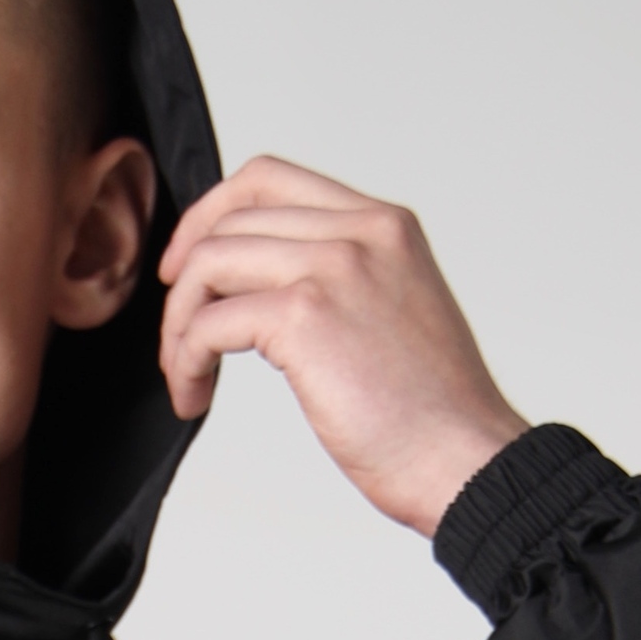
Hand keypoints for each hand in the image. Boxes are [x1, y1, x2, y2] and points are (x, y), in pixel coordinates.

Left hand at [157, 157, 528, 533]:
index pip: (270, 179)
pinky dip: (186, 360)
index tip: (189, 263)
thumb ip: (344, 283)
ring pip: (209, 263)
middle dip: (185, 277)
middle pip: (230, 219)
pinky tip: (194, 395)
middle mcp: (359, 233)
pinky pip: (208, 322)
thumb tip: (269, 292)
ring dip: (178, 324)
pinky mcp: (304, 317)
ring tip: (184, 373)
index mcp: (383, 226)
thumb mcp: (395, 314)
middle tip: (176, 331)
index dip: (211, 214)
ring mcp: (332, 268)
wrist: (464, 460)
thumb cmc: (433, 415)